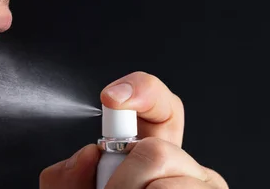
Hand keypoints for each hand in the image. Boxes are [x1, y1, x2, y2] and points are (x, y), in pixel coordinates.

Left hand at [39, 71, 228, 188]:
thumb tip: (89, 152)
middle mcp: (185, 168)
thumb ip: (67, 177)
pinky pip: (167, 188)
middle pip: (156, 146)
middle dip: (121, 175)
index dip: (142, 91)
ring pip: (159, 165)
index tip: (113, 96)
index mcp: (155, 160)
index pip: (162, 108)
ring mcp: (202, 183)